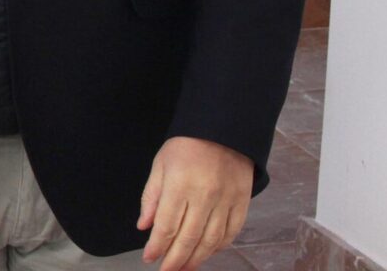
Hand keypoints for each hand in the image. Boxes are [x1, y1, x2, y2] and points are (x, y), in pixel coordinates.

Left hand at [138, 136, 252, 270]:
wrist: (223, 129)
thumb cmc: (186, 147)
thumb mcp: (160, 166)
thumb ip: (152, 197)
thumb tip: (144, 227)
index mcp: (180, 186)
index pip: (167, 226)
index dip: (157, 246)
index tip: (149, 258)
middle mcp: (205, 197)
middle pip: (189, 238)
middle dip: (176, 259)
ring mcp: (226, 201)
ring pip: (212, 240)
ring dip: (197, 258)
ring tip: (185, 268)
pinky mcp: (242, 203)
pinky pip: (231, 232)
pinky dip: (219, 247)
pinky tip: (207, 253)